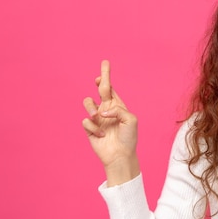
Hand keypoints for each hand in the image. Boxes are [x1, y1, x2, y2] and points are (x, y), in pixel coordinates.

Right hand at [82, 60, 139, 183]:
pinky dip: (94, 128)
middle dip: (100, 78)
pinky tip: (101, 135)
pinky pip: (86, 121)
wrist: (120, 155)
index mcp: (117, 106)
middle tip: (100, 71)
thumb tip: (101, 111)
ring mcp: (97, 118)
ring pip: (88, 103)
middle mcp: (106, 109)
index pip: (111, 88)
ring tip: (98, 116)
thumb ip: (118, 110)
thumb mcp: (131, 120)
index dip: (106, 77)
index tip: (105, 64)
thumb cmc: (128, 138)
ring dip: (91, 108)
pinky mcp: (89, 128)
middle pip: (100, 89)